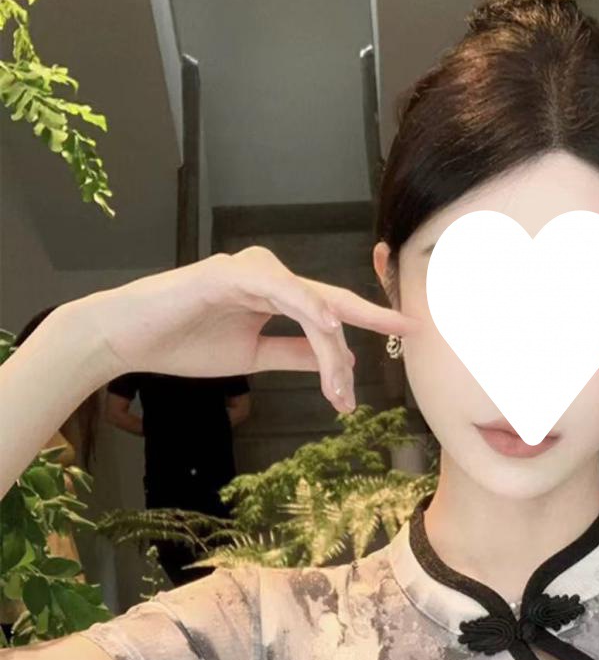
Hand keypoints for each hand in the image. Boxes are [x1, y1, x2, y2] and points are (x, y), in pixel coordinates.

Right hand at [54, 245, 420, 412]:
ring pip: (310, 304)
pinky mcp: (227, 274)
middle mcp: (269, 277)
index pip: (331, 309)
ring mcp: (250, 272)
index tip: (408, 332)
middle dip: (371, 322)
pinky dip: (306, 306)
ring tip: (342, 387)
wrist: (129, 340)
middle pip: (330, 305)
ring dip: (331, 346)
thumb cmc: (183, 343)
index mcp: (275, 294)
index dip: (371, 319)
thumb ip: (294, 354)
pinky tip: (328, 325)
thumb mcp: (252, 356)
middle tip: (408, 334)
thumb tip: (338, 363)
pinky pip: (278, 290)